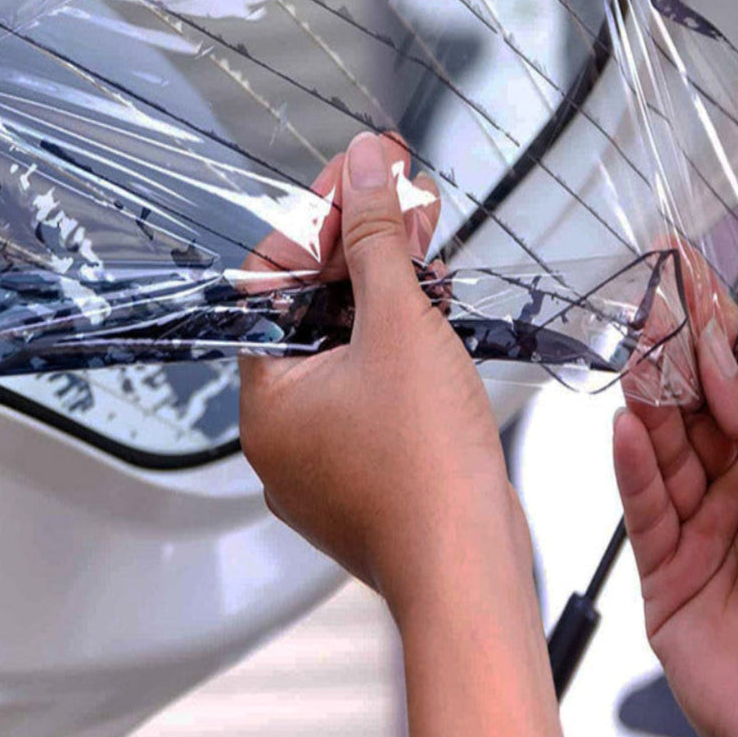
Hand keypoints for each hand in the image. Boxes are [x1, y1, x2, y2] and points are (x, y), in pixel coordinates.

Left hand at [240, 132, 583, 736]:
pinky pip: (374, 397)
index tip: (361, 176)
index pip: (275, 282)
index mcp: (265, 397)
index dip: (320, 218)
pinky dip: (400, 351)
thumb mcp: (398, 324)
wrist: (471, 571)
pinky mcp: (369, 481)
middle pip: (314, 316)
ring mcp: (325, 464)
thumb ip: (375, 238)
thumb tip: (360, 165)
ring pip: (348, 356)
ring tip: (429, 244)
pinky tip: (437, 311)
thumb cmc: (425, 464)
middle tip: (405, 199)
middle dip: (363, 253)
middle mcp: (282, 434)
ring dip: (387, 296)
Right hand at [613, 314, 737, 736]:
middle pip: (693, 408)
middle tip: (649, 308)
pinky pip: (640, 500)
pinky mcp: (657, 562)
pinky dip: (630, 463)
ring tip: (633, 359)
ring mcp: (694, 523)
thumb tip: (720, 355)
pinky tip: (624, 427)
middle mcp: (734, 487)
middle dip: (672, 359)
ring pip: (661, 448)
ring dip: (647, 403)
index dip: (716, 332)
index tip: (691, 281)